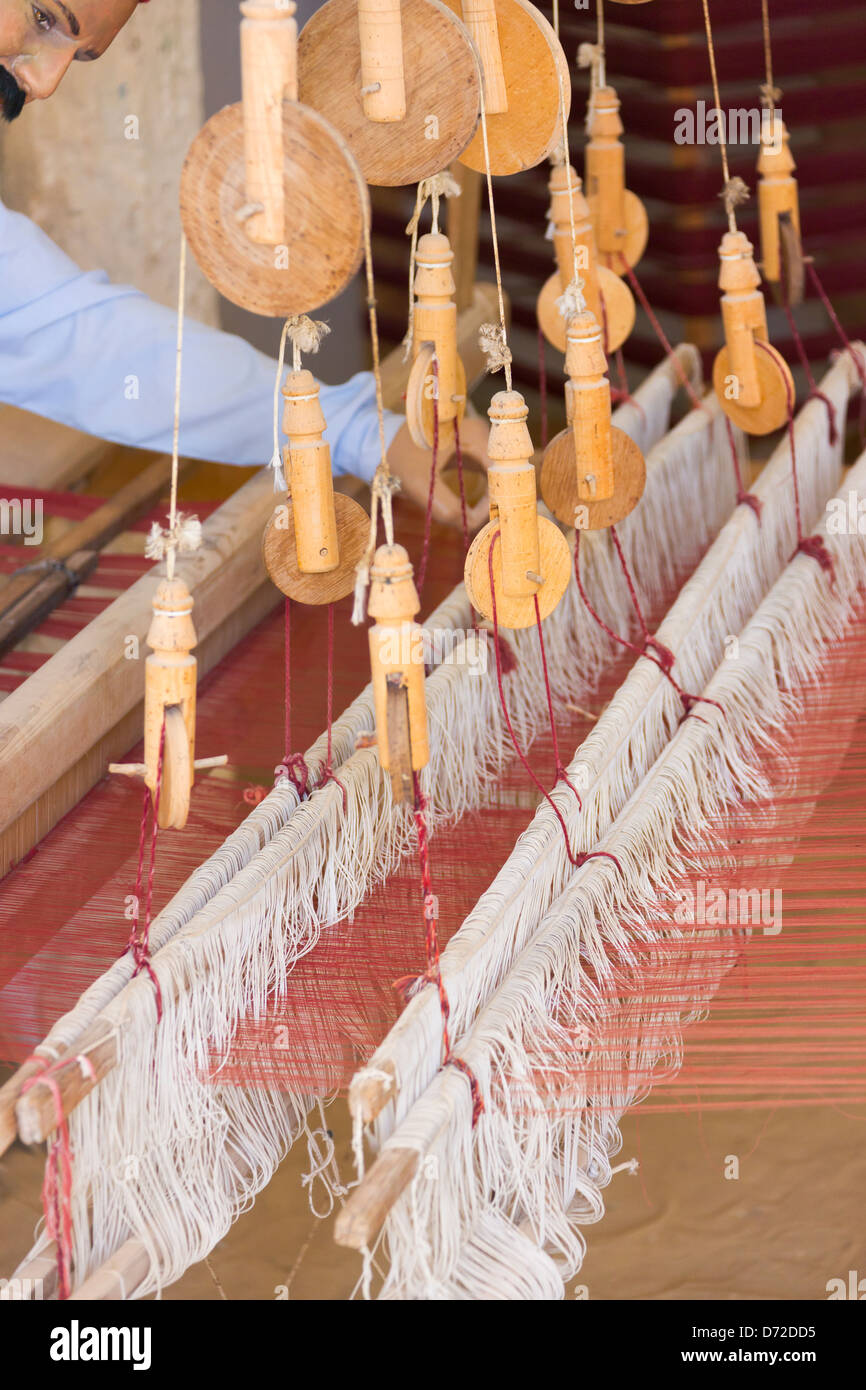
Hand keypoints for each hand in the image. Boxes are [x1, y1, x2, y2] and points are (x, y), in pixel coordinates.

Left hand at [385, 417, 489, 531]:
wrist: (387, 443)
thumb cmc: (399, 459)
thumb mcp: (418, 484)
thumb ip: (445, 506)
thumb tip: (471, 524)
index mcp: (472, 434)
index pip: (499, 471)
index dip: (496, 499)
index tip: (483, 521)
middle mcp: (482, 432)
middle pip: (504, 471)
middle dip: (496, 499)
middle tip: (484, 523)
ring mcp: (480, 439)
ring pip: (499, 473)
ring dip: (493, 496)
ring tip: (481, 516)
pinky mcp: (475, 448)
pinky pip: (491, 471)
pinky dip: (488, 489)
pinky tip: (479, 507)